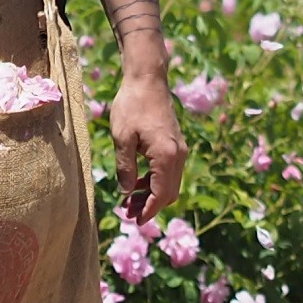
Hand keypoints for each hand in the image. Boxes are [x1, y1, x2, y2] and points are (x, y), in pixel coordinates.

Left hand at [106, 69, 187, 226]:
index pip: (161, 195)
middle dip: (150, 206)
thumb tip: (127, 192)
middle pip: (169, 193)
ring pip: (170, 183)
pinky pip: (169, 171)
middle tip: (128, 213)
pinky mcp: (175, 144)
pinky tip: (138, 183)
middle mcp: (178, 155)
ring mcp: (179, 149)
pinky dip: (155, 181)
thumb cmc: (132, 106)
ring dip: (152, 195)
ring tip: (129, 201)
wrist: (148, 80)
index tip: (135, 221)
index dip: (149, 211)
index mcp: (166, 157)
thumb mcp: (122, 139)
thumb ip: (125, 168)